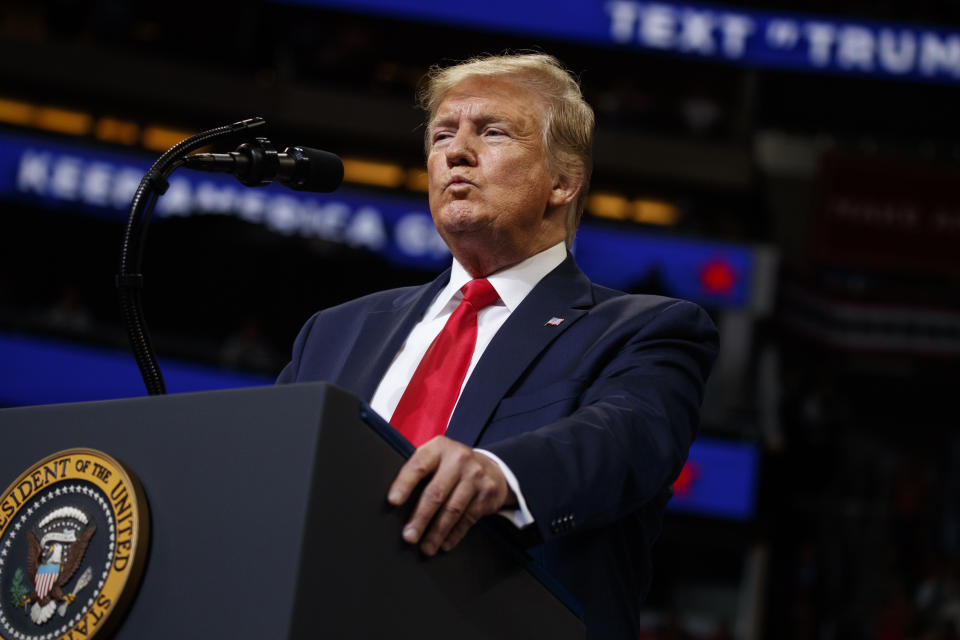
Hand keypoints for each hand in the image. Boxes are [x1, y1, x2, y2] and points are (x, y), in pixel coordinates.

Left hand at [387, 436, 515, 555]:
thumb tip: (394, 502)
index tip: (393, 501)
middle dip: (420, 518)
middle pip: (436, 493)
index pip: (419, 466)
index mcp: (439, 448)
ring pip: (453, 509)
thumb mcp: (436, 458)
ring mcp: (475, 476)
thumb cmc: (452, 466)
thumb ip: (419, 472)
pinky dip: (454, 534)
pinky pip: (468, 518)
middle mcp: (459, 459)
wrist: (491, 467)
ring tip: (426, 547)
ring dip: (437, 532)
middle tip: (409, 536)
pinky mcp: (487, 493)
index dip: (404, 484)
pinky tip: (444, 543)